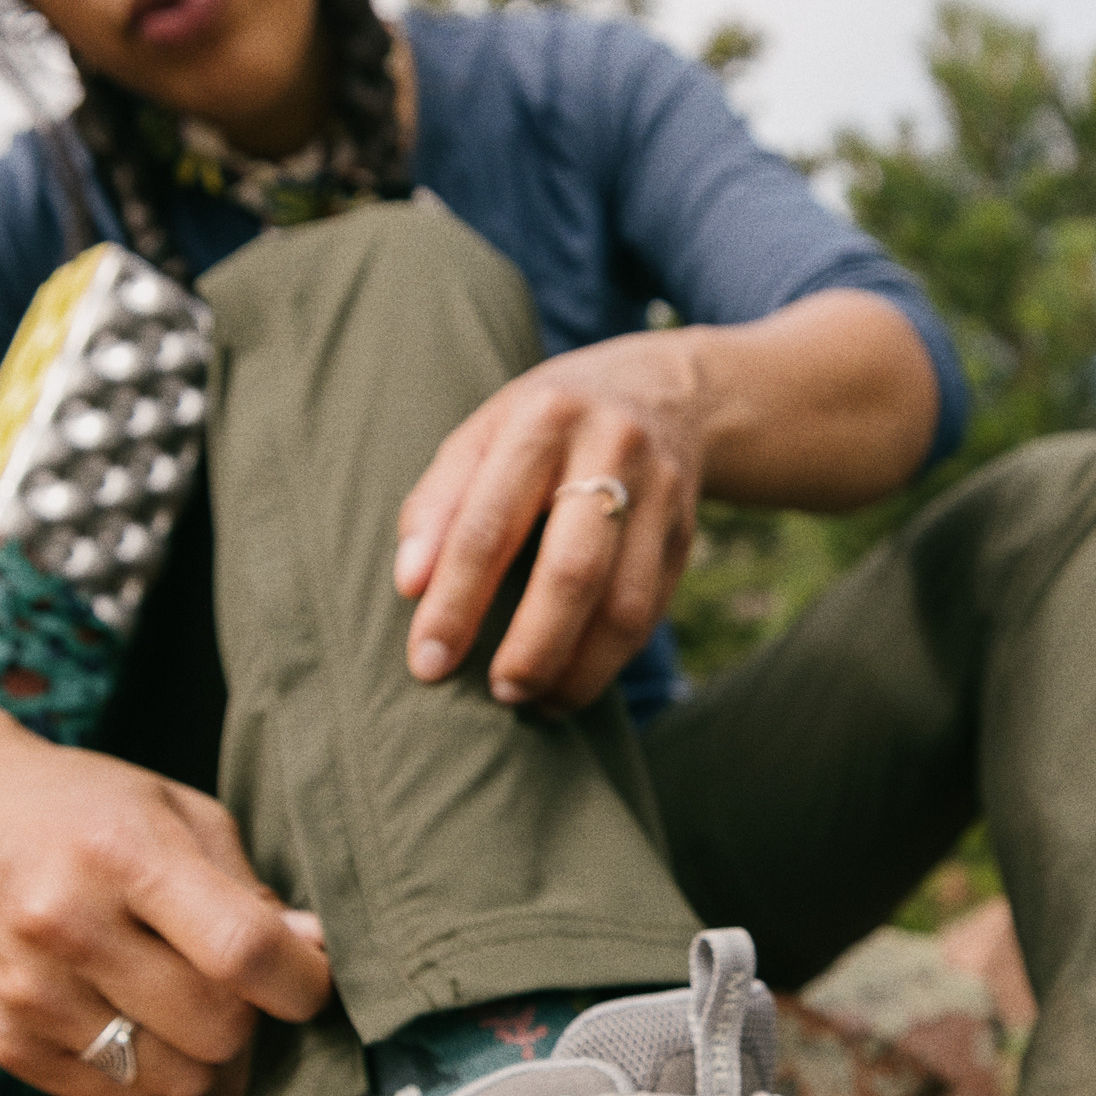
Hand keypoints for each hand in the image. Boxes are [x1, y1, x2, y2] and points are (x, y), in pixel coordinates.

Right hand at [0, 700, 332, 1095]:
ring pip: (174, 1078)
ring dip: (192, 1047)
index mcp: (122, 855)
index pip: (242, 951)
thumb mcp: (173, 811)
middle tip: (221, 973)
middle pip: (215, 1028)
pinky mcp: (4, 1042)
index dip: (300, 980)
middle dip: (244, 1011)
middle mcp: (66, 926)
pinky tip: (119, 1009)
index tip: (309, 977)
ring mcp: (29, 992)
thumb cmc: (78, 806)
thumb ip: (246, 888)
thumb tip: (311, 957)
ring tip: (166, 989)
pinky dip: (142, 1067)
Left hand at [394, 331, 707, 712]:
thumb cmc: (542, 426)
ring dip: (578, 669)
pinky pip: (652, 614)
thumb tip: (409, 585)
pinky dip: (609, 660)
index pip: (490, 524)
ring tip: (535, 702)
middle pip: (572, 570)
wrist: (662, 392)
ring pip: (626, 606)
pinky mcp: (687, 535)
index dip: (455, 601)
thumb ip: (437, 505)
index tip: (428, 662)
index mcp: (543, 418)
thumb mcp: (481, 436)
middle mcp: (611, 450)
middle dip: (532, 646)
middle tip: (498, 694)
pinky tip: (571, 682)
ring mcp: (661, 494)